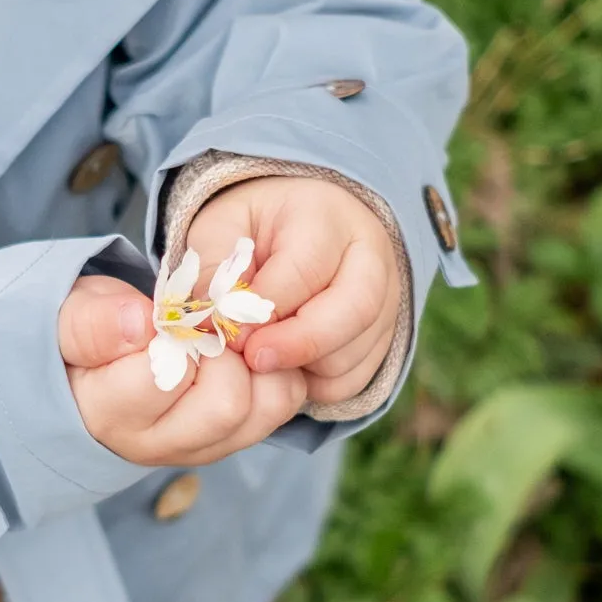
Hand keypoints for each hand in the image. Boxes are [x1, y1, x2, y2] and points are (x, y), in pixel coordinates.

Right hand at [57, 272, 308, 466]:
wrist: (91, 368)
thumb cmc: (87, 333)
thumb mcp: (73, 316)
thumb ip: (93, 323)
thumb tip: (140, 324)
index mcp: (109, 416)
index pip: (166, 377)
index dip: (178, 333)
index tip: (166, 313)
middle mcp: (158, 445)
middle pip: (226, 407)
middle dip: (225, 352)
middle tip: (203, 325)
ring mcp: (200, 448)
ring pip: (264, 409)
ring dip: (257, 362)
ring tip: (224, 338)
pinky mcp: (231, 439)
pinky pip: (280, 405)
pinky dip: (274, 368)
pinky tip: (242, 351)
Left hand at [185, 176, 400, 407]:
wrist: (294, 233)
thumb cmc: (252, 231)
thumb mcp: (220, 229)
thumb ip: (215, 269)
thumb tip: (218, 321)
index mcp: (327, 217)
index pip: (306, 269)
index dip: (265, 309)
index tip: (230, 332)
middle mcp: (371, 256)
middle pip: (355, 310)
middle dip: (298, 344)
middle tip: (253, 359)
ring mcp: (386, 300)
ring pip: (353, 353)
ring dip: (301, 367)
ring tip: (260, 354)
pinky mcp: (383, 339)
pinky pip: (354, 379)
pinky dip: (314, 385)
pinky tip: (285, 364)